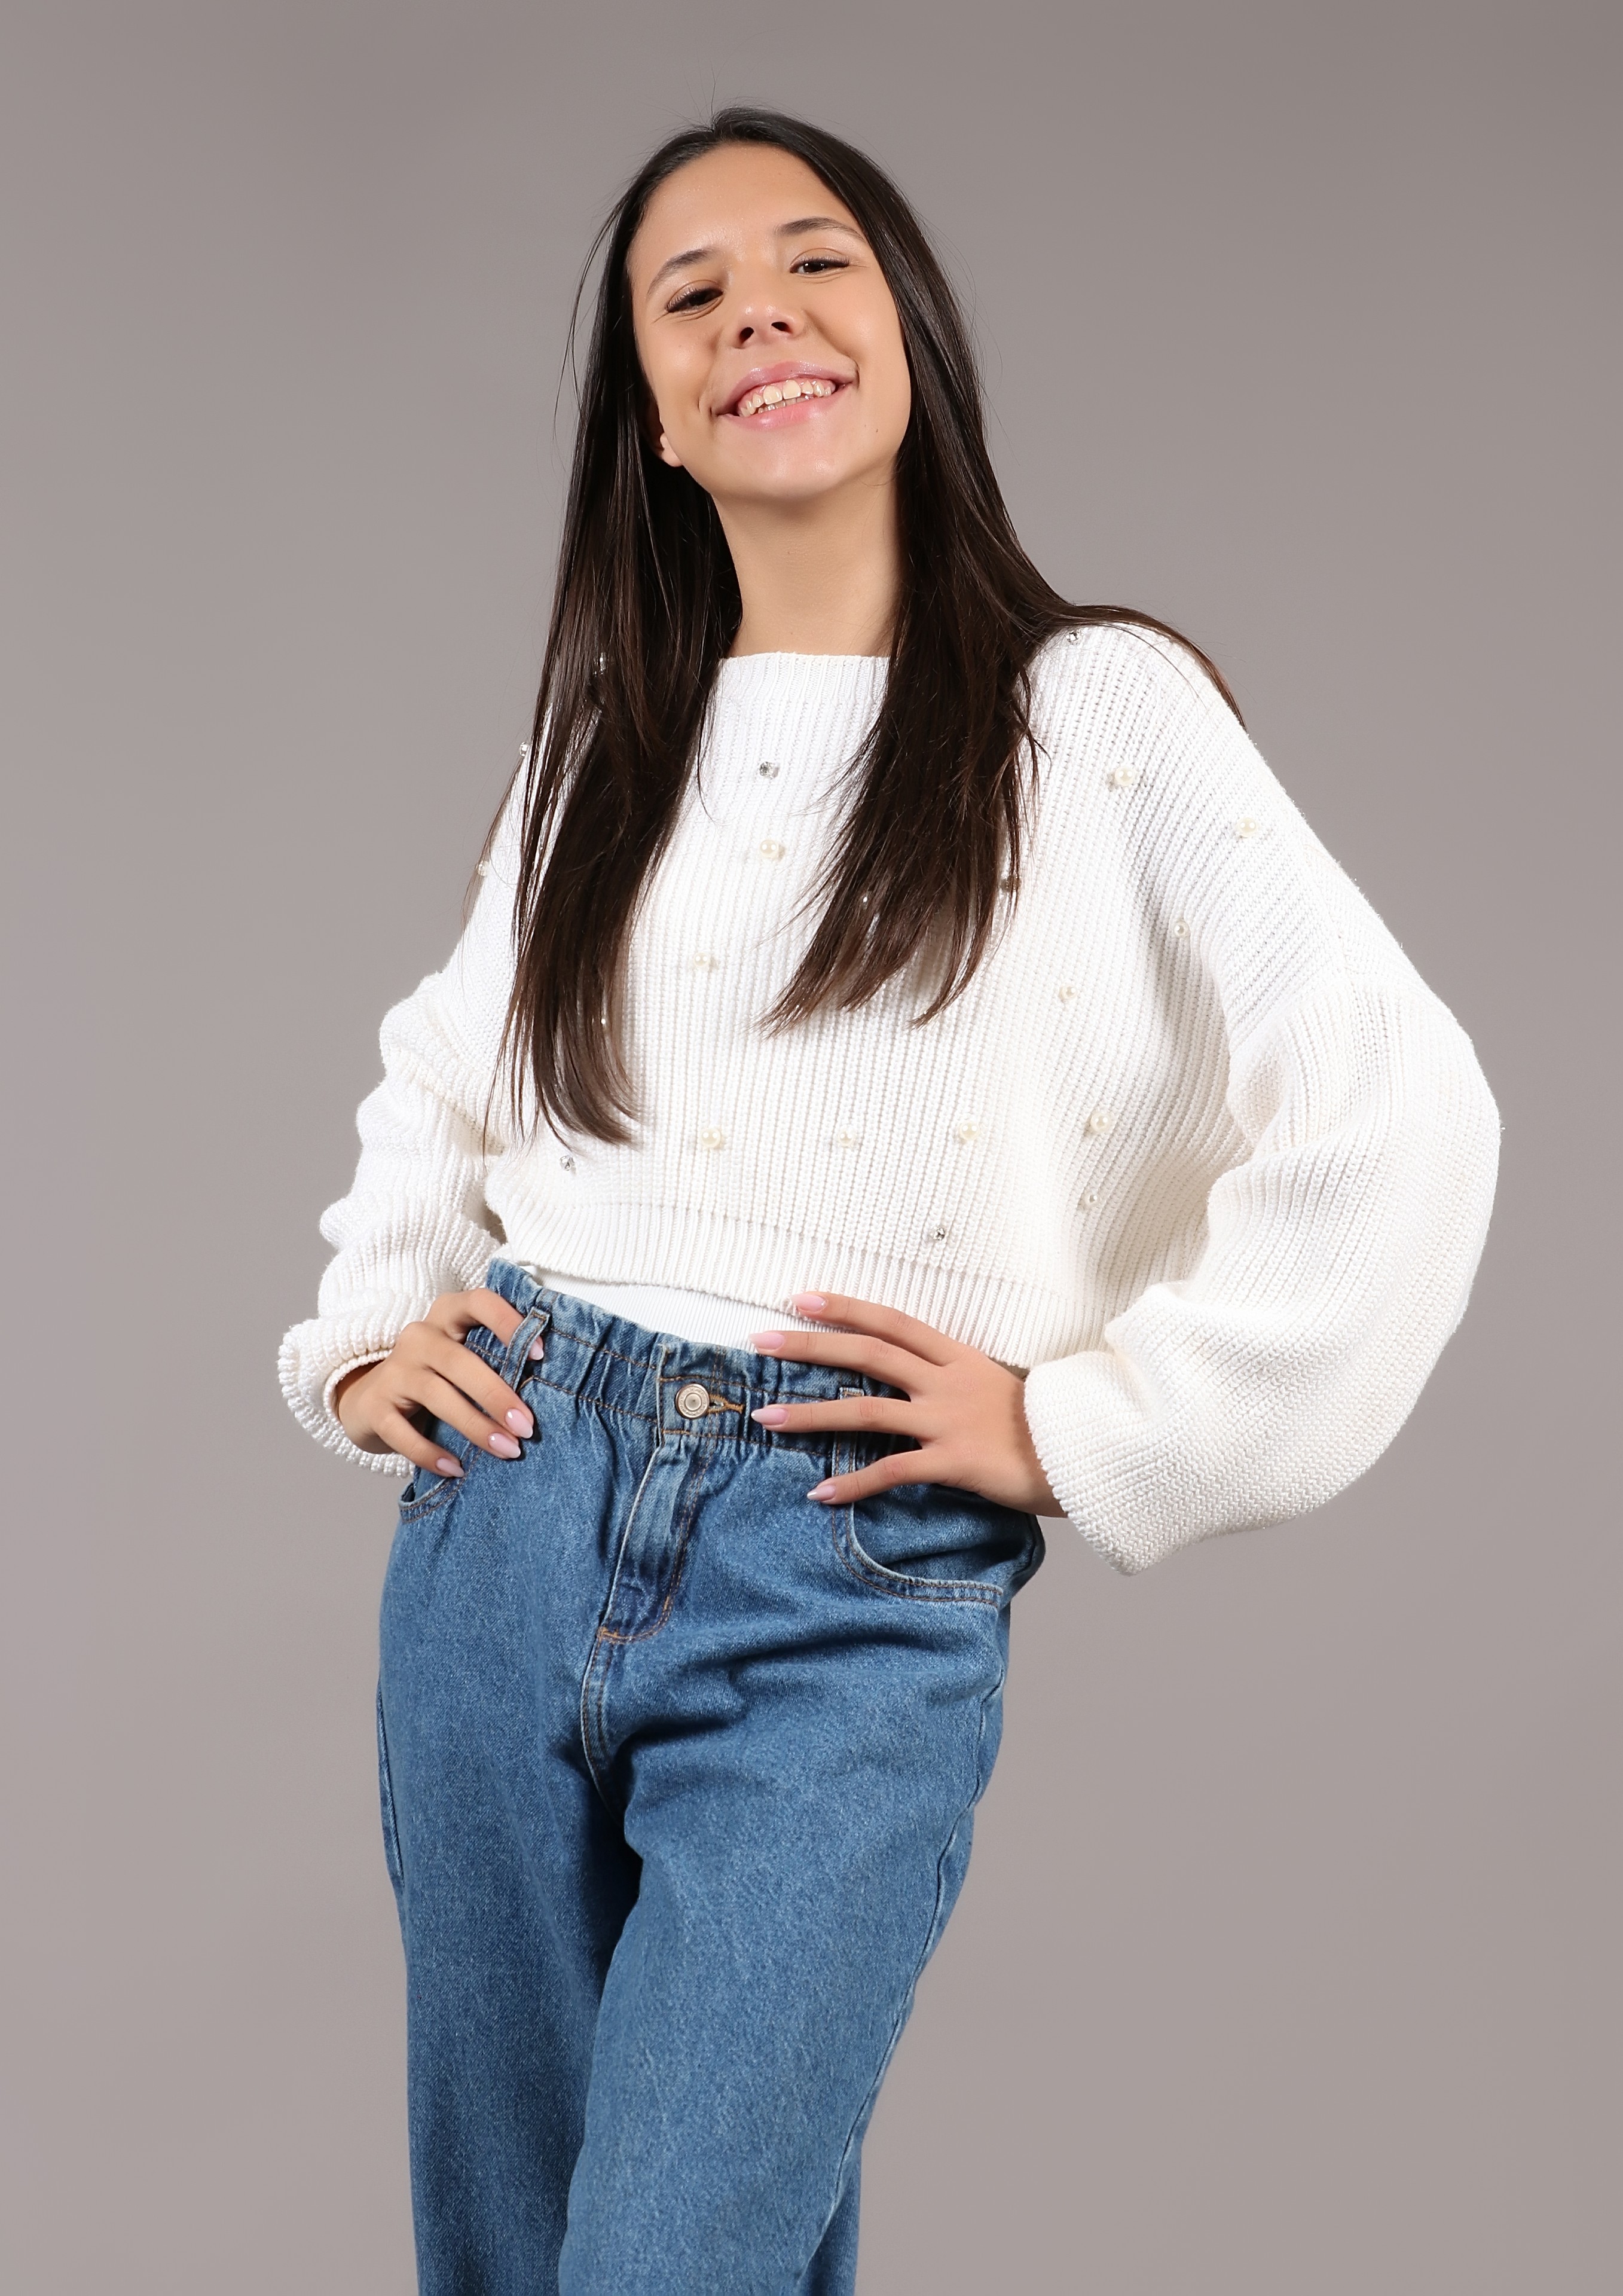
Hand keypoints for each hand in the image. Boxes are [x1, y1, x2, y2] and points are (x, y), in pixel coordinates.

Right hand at [334, 1287, 543, 1477]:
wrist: (371, 1400)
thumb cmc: (438, 1378)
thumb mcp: (465, 1359)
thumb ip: (496, 1361)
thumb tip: (552, 1390)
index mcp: (448, 1315)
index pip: (480, 1302)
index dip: (510, 1322)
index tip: (541, 1355)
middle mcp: (419, 1336)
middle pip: (460, 1361)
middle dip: (497, 1395)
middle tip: (527, 1427)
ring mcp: (394, 1370)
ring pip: (436, 1396)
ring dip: (475, 1427)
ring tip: (507, 1450)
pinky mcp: (375, 1407)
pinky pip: (402, 1433)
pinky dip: (430, 1453)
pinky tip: (456, 1469)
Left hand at [748, 1292, 1061, 1513]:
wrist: (1086, 1455)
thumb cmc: (1045, 1427)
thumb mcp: (999, 1387)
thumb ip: (957, 1382)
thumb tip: (921, 1383)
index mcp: (959, 1358)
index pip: (893, 1323)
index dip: (846, 1308)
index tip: (800, 1298)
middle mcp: (948, 1383)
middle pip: (869, 1353)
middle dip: (810, 1345)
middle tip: (761, 1341)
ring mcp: (949, 1421)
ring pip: (867, 1409)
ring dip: (812, 1413)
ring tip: (767, 1418)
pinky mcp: (954, 1462)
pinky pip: (892, 1471)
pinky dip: (853, 1483)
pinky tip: (820, 1493)